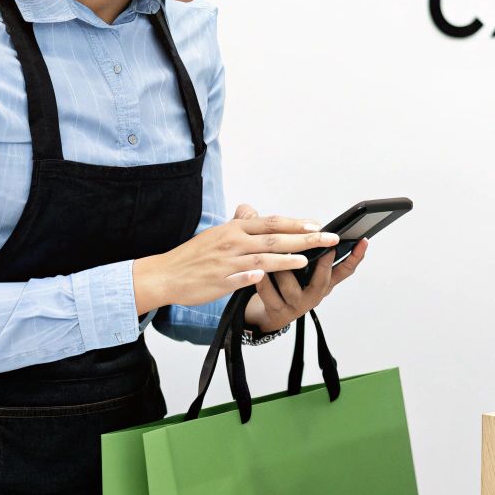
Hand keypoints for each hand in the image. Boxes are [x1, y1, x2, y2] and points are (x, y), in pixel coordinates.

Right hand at [133, 205, 337, 313]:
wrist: (166, 274)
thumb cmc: (194, 255)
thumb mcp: (218, 233)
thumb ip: (239, 224)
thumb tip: (252, 211)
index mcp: (235, 229)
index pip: (271, 222)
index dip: (295, 222)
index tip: (317, 224)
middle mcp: (233, 243)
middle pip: (274, 238)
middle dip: (304, 238)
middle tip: (328, 238)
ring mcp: (227, 263)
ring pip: (261, 258)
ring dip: (286, 258)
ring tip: (307, 259)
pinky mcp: (219, 282)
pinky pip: (240, 279)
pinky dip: (253, 276)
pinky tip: (268, 276)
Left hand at [243, 238, 368, 334]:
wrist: (265, 312)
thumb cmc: (282, 284)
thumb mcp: (298, 266)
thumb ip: (304, 245)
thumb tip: (313, 223)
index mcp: (322, 281)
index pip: (344, 269)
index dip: (356, 256)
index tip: (363, 241)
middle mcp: (314, 295)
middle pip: (324, 280)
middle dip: (324, 264)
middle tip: (325, 249)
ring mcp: (297, 305)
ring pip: (291, 284)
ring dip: (282, 269)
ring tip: (273, 255)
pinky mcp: (279, 312)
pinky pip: (269, 294)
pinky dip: (264, 282)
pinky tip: (259, 272)